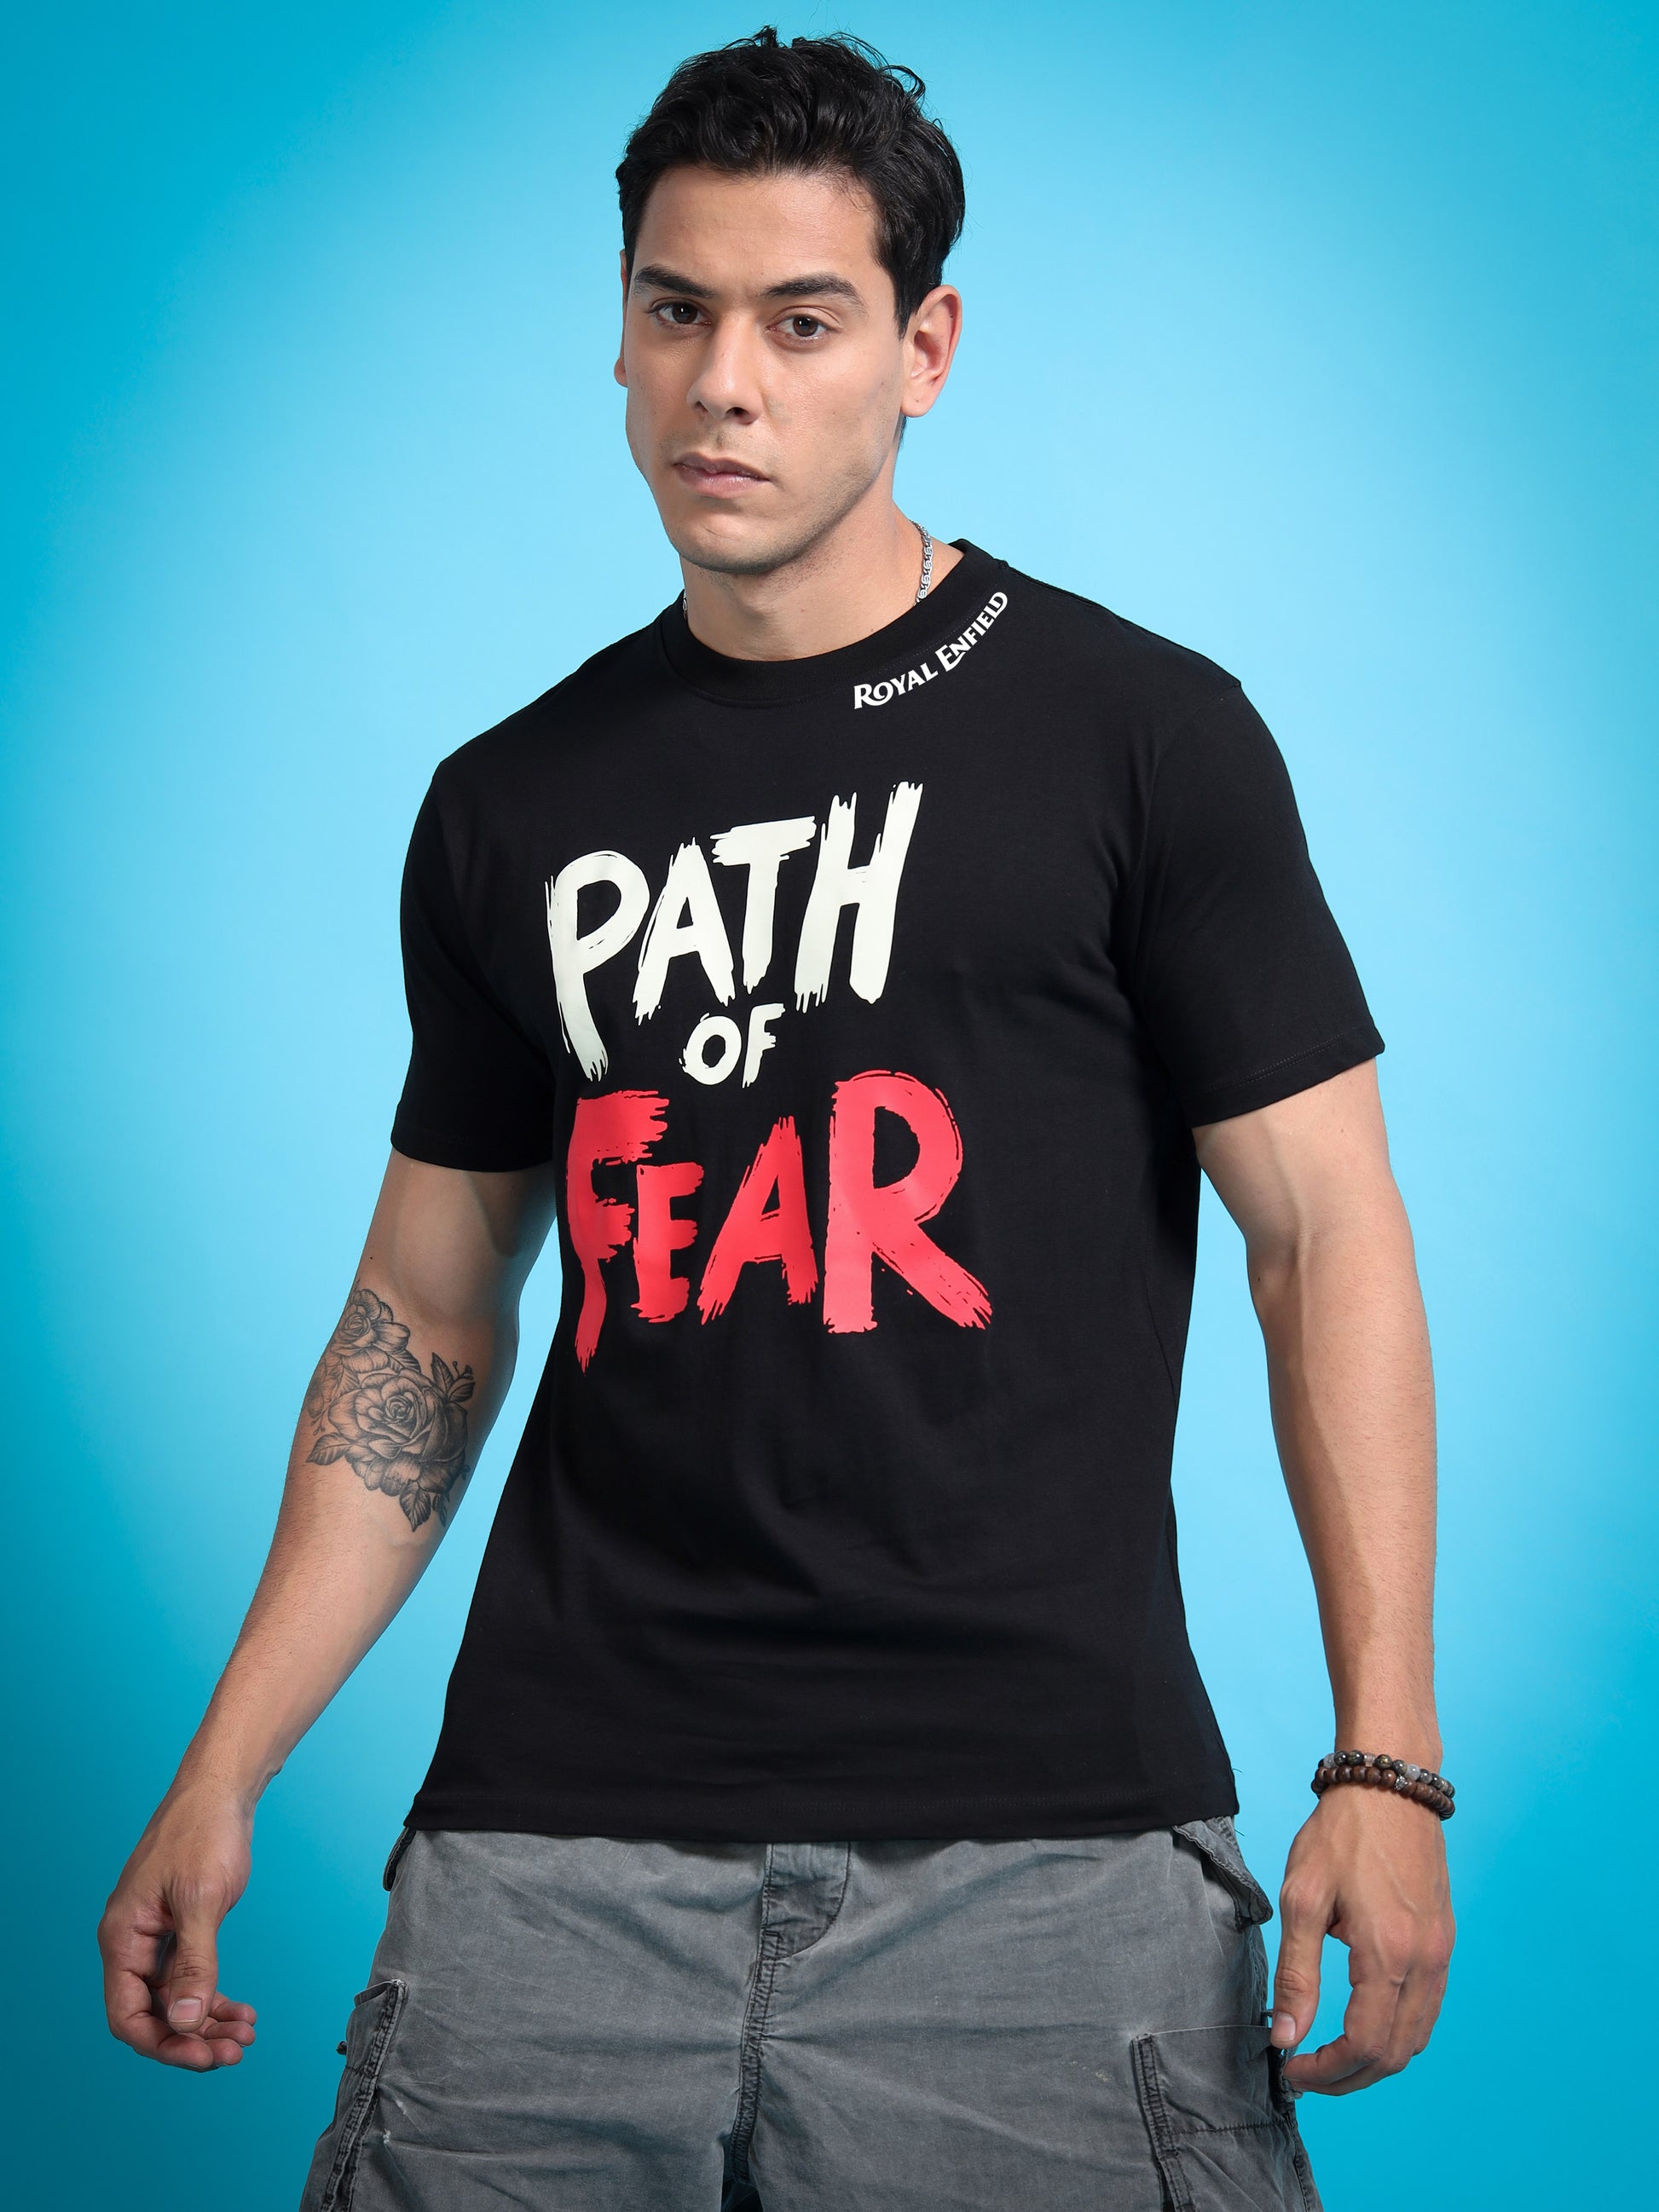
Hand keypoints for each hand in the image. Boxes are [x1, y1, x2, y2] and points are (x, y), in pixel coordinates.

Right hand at [98, 1785, 257, 2069]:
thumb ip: (194, 1965)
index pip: (127, 2016)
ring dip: (208, 2021)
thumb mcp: (201, 1902)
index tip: (205, 2057)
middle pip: (153, 2013)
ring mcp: (155, 1936)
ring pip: (175, 1999)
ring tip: (245, 2036)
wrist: (222, 1791)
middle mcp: (132, 1942)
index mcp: (122, 1938)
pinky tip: (242, 2011)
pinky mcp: (179, 1928)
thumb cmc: (203, 1834)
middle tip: (235, 2052)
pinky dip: (213, 1996)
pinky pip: (190, 1977)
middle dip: (193, 2038)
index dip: (164, 2044)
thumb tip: (185, 2022)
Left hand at [1269, 1784, 1453, 2093]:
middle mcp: (1425, 1962)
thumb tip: (1286, 2035)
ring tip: (1330, 2054)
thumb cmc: (1341, 1832)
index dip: (1327, 2071)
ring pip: (1417, 2038)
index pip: (1365, 2046)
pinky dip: (1397, 2030)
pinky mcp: (1445, 1941)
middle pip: (1396, 2054)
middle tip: (1307, 2071)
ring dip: (1375, 2059)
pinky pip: (1428, 2008)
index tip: (1292, 2069)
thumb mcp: (1302, 1897)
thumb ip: (1296, 1973)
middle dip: (1349, 2076)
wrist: (1389, 1783)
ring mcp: (1441, 1953)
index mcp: (1387, 1953)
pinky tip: (1363, 2020)